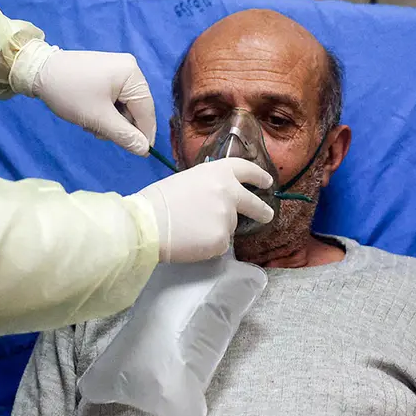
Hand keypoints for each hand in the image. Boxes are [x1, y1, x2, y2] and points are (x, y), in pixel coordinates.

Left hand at [10, 43, 155, 155]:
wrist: (38, 71)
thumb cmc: (70, 93)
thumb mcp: (98, 118)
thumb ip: (124, 135)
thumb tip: (145, 150)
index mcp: (132, 74)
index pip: (146, 110)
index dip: (144, 134)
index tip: (142, 154)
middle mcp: (129, 68)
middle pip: (135, 108)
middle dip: (119, 125)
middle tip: (99, 133)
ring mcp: (117, 69)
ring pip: (123, 105)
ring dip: (110, 120)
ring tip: (89, 123)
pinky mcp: (105, 73)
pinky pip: (114, 98)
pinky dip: (104, 110)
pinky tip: (89, 113)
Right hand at [134, 159, 275, 262]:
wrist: (147, 224)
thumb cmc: (158, 200)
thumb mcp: (188, 180)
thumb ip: (209, 186)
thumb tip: (215, 198)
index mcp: (218, 172)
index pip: (246, 169)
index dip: (259, 175)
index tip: (267, 182)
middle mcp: (229, 192)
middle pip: (254, 203)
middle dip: (262, 210)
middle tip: (266, 215)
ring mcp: (228, 218)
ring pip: (230, 226)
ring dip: (218, 229)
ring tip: (191, 229)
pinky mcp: (222, 240)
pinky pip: (219, 244)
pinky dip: (209, 245)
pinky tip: (191, 241)